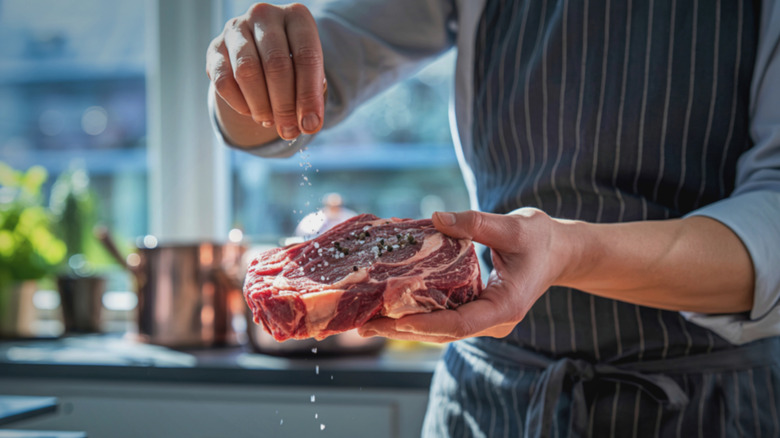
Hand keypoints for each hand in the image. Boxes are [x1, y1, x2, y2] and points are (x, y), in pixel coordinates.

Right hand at [206, 3, 325, 139]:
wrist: (261, 54)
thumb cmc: (293, 65)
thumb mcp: (309, 75)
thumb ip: (311, 97)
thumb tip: (308, 125)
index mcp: (296, 17)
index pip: (306, 57)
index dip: (309, 96)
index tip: (310, 124)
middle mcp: (265, 15)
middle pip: (276, 64)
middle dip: (285, 105)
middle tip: (289, 130)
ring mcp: (236, 29)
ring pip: (247, 72)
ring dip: (261, 105)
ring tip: (270, 121)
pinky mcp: (214, 48)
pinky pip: (223, 80)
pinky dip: (239, 103)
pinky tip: (252, 112)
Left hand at [358, 209, 571, 342]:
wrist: (558, 251)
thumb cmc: (541, 239)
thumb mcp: (514, 226)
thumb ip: (476, 222)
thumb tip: (436, 217)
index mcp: (506, 307)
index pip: (462, 323)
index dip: (428, 323)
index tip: (396, 320)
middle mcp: (494, 321)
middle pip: (443, 332)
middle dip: (403, 330)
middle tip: (364, 326)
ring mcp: (484, 320)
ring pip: (440, 330)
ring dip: (404, 327)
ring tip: (366, 322)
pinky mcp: (475, 311)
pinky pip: (443, 318)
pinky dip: (416, 315)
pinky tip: (388, 309)